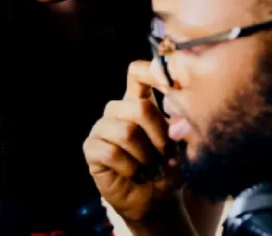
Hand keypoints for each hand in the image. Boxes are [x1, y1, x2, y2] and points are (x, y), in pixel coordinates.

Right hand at [83, 61, 181, 222]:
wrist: (154, 200)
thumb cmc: (167, 169)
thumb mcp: (180, 148)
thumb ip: (179, 131)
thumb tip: (176, 125)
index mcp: (138, 103)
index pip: (137, 74)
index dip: (149, 71)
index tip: (169, 83)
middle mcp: (117, 111)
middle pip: (139, 107)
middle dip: (160, 135)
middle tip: (166, 155)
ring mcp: (101, 128)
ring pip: (126, 131)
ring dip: (146, 156)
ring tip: (151, 167)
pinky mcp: (91, 148)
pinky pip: (111, 152)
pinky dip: (130, 168)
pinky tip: (135, 174)